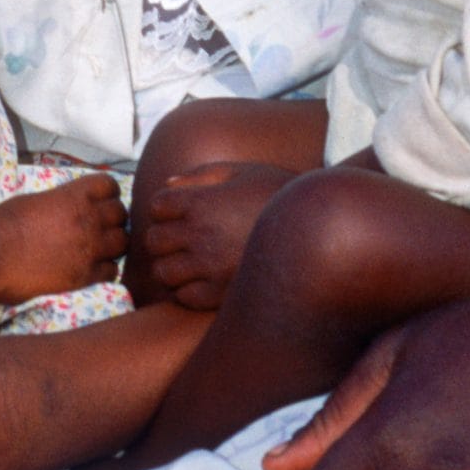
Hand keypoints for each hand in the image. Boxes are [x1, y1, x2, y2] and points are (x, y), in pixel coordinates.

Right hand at [0, 173, 126, 300]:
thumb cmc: (3, 222)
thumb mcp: (37, 199)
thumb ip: (63, 201)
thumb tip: (71, 207)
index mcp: (75, 196)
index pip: (110, 186)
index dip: (106, 194)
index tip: (99, 202)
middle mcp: (89, 220)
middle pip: (121, 214)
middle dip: (112, 219)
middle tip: (99, 228)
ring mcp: (89, 249)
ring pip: (122, 242)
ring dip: (112, 244)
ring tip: (98, 250)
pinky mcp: (84, 277)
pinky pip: (112, 272)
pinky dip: (105, 270)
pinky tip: (91, 270)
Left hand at [134, 160, 300, 309]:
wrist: (315, 230)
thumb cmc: (276, 193)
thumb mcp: (241, 172)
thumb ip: (201, 175)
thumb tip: (168, 184)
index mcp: (201, 202)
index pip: (157, 206)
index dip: (166, 207)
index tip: (180, 210)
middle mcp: (200, 235)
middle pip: (154, 241)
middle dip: (163, 237)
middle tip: (182, 237)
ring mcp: (210, 267)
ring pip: (164, 273)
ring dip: (171, 266)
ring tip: (190, 261)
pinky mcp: (221, 294)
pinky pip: (184, 297)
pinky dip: (187, 290)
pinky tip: (204, 280)